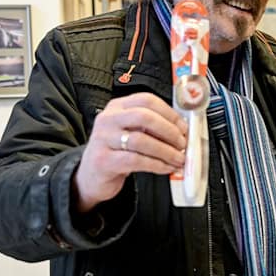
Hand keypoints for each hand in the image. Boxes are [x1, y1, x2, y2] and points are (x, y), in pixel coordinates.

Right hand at [74, 93, 187, 212]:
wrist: (92, 175)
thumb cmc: (117, 151)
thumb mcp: (131, 132)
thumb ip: (153, 127)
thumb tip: (182, 131)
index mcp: (118, 107)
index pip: (147, 100)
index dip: (170, 114)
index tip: (184, 128)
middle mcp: (109, 119)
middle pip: (144, 117)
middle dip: (169, 131)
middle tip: (182, 144)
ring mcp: (104, 139)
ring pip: (141, 140)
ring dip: (166, 151)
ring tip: (178, 159)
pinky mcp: (104, 160)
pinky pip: (136, 160)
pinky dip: (157, 165)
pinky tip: (166, 168)